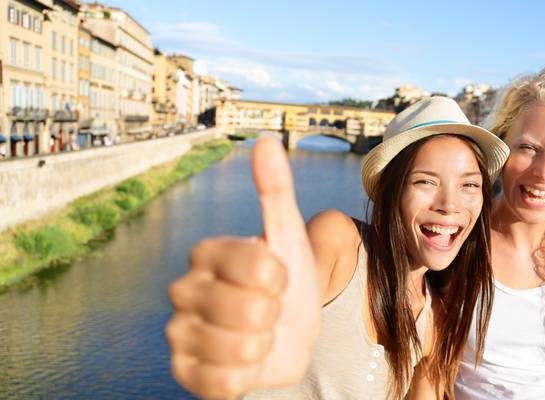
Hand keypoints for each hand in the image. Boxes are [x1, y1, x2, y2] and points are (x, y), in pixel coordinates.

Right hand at [167, 136, 320, 398]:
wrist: (287, 332)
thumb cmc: (287, 282)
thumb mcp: (288, 236)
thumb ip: (275, 190)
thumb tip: (266, 141)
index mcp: (207, 252)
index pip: (262, 269)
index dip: (282, 280)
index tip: (278, 278)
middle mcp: (184, 289)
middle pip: (252, 313)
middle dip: (274, 316)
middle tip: (268, 310)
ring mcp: (180, 332)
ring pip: (242, 349)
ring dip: (263, 347)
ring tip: (258, 334)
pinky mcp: (184, 372)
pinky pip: (224, 384)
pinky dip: (247, 376)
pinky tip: (244, 361)